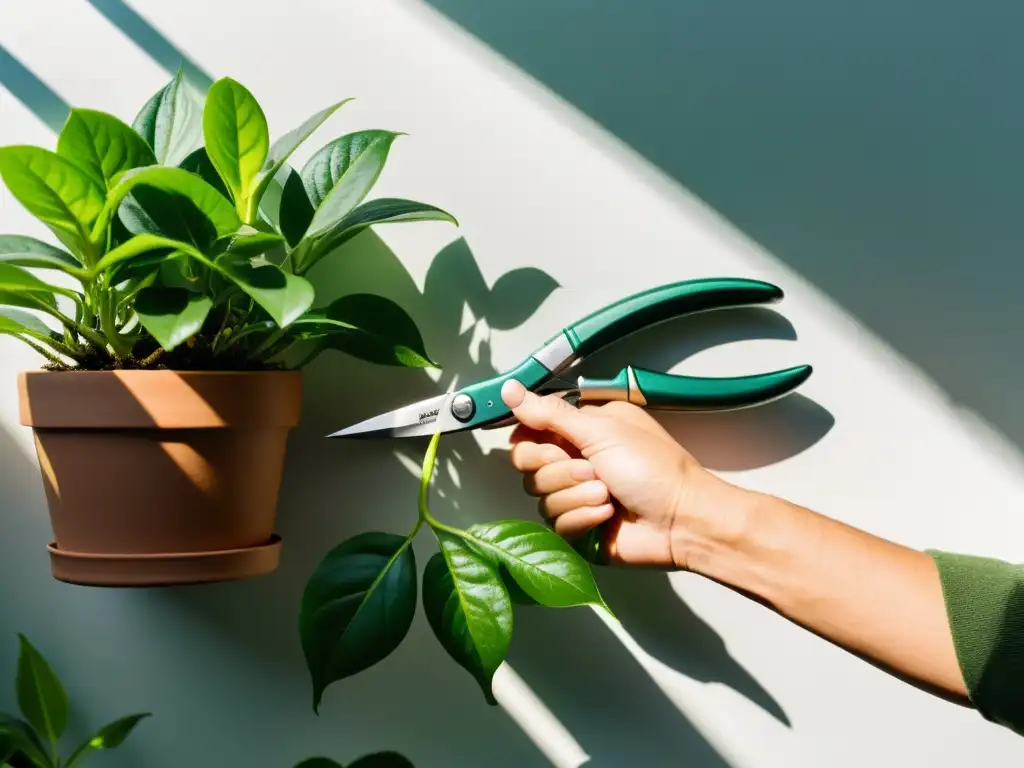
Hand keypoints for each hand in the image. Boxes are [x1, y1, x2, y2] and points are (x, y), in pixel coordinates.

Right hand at [500, 379, 752, 568]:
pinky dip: (582, 518)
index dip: (530, 440)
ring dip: (576, 495)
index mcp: (581, 431)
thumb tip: (510, 390)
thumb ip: (550, 413)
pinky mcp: (578, 526)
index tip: (551, 445)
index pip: (528, 431)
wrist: (683, 520)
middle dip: (558, 469)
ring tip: (608, 494)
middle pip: (527, 465)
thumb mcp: (602, 430)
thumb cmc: (656, 470)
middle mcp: (574, 460)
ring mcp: (575, 495)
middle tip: (592, 469)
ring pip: (540, 496)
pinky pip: (555, 524)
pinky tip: (607, 515)